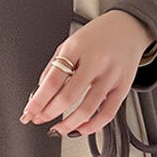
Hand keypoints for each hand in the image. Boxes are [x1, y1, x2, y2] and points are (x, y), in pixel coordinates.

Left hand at [19, 10, 153, 136]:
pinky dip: (92, 126)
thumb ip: (54, 68)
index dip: (38, 102)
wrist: (128, 27)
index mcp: (76, 48)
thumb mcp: (69, 44)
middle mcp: (95, 61)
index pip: (52, 81)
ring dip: (68, 124)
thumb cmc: (96, 37)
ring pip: (87, 109)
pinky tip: (81, 128)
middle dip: (48, 114)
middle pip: (67, 96)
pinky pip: (108, 113)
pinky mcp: (124, 86)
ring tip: (57, 129)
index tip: (29, 113)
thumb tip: (39, 96)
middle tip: (39, 119)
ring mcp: (111, 75)